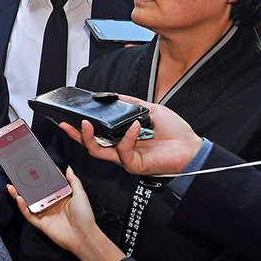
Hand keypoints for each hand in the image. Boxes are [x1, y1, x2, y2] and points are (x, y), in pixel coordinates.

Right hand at [8, 169, 94, 256]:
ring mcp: (46, 215)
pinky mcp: (41, 224)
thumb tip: (67, 168)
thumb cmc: (84, 216)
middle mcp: (51, 206)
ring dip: (19, 196)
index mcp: (60, 198)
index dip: (38, 179)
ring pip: (29, 204)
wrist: (84, 236)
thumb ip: (73, 181)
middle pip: (35, 194)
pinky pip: (29, 215)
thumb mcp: (80, 194)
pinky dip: (23, 208)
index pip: (47, 186)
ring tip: (12, 187)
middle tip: (17, 178)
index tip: (32, 170)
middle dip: (25, 187)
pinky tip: (19, 199)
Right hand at [59, 95, 202, 176]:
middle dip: (77, 135)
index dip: (81, 129)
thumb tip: (111, 95)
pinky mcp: (134, 165)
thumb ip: (129, 103)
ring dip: (90, 137)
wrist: (192, 147)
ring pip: (99, 151)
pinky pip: (122, 151)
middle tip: (69, 124)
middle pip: (91, 146)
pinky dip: (126, 137)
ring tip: (88, 124)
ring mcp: (127, 159)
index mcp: (123, 138)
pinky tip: (134, 126)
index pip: (97, 135)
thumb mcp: (149, 109)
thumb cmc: (175, 133)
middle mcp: (122, 149)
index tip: (69, 119)